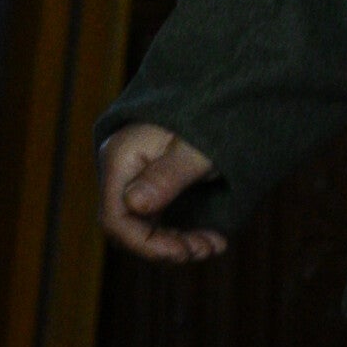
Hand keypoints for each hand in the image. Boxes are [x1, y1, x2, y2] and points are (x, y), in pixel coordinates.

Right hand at [99, 124, 225, 263]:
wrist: (230, 94)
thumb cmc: (214, 115)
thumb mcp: (196, 149)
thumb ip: (166, 175)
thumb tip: (133, 204)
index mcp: (120, 157)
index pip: (116, 219)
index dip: (145, 244)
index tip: (181, 252)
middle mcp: (121, 170)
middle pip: (129, 228)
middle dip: (166, 246)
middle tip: (206, 248)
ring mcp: (135, 178)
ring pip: (146, 228)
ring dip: (178, 243)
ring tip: (213, 245)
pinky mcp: (153, 185)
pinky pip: (159, 220)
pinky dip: (183, 234)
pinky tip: (211, 239)